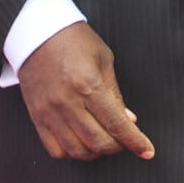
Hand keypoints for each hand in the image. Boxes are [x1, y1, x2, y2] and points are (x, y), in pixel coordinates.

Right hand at [16, 21, 154, 162]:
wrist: (36, 30)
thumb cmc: (71, 39)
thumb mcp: (103, 59)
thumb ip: (115, 93)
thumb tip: (128, 120)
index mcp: (88, 84)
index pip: (117, 125)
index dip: (136, 142)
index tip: (146, 151)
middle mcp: (68, 101)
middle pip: (99, 142)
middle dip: (118, 146)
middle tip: (123, 139)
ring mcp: (50, 111)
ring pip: (78, 151)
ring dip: (96, 151)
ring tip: (102, 140)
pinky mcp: (37, 115)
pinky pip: (55, 149)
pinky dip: (71, 152)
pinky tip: (79, 141)